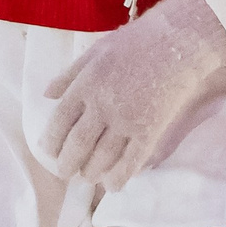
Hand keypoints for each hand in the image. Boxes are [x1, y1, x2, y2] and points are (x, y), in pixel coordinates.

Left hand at [39, 0, 225, 188]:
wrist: (178, 42)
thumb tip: (47, 95)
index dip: (51, 141)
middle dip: (67, 164)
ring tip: (87, 176)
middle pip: (77, 145)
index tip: (48, 151)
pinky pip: (130, 162)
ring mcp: (126, 121)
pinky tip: (113, 184)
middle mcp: (102, 106)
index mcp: (85, 85)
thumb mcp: (96, 50)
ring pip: (101, 158)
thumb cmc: (136, 42)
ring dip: (91, 172)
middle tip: (65, 172)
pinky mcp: (149, 131)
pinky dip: (119, 177)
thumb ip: (70, 74)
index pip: (59, 122)